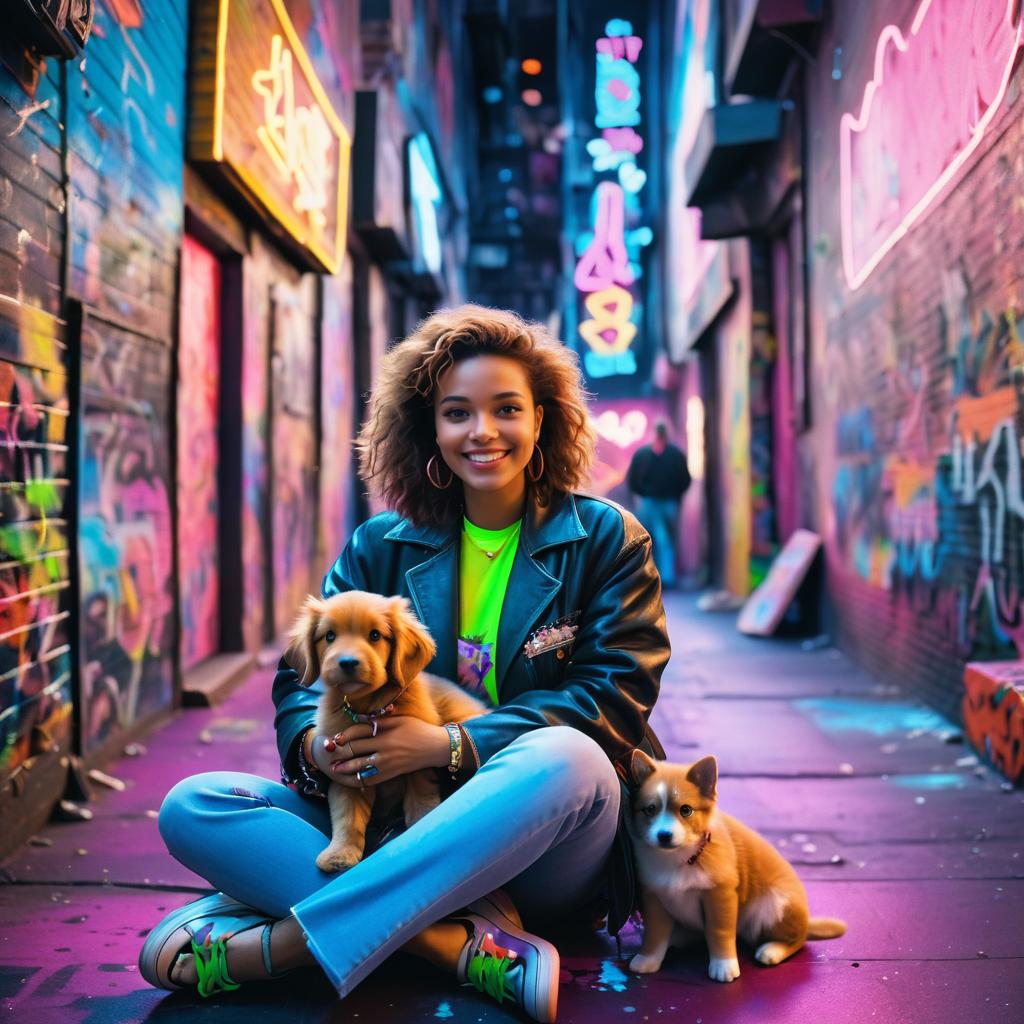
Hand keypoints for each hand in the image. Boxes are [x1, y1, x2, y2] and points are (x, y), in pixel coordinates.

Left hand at [315, 717, 450, 787]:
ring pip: (359, 768)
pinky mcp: (391, 774)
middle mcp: (383, 749)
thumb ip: (378, 720)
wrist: (435, 748)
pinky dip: (359, 780)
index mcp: (384, 733)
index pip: (357, 734)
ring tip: (335, 769)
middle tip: (328, 755)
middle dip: (339, 753)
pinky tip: (351, 779)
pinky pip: (370, 780)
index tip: (335, 739)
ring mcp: (386, 764)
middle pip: (355, 751)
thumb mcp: (398, 720)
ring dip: (345, 769)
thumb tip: (357, 718)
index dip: (344, 736)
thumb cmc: (417, 729)